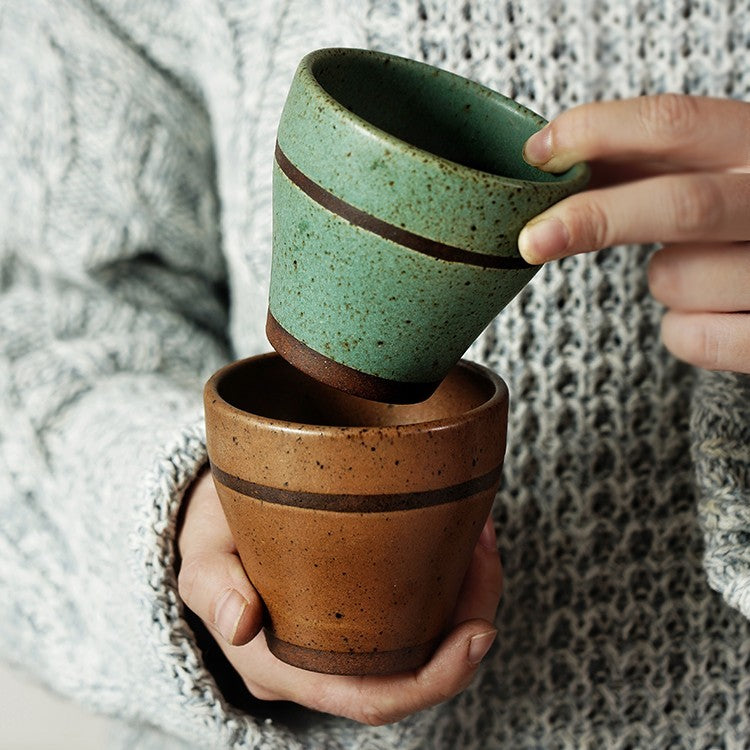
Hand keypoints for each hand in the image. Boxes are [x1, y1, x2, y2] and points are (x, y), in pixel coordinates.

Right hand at [177, 470, 501, 725]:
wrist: (214, 521)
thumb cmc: (210, 537)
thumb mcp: (201, 556)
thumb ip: (214, 588)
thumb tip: (240, 624)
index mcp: (287, 667)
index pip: (372, 699)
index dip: (436, 679)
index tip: (480, 630)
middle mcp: (324, 663)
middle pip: (415, 671)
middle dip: (468, 620)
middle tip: (486, 550)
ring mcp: (345, 637)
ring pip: (424, 639)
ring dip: (466, 593)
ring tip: (479, 531)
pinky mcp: (358, 606)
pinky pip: (415, 608)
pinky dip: (448, 578)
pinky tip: (458, 533)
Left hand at [518, 94, 749, 373]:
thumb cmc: (741, 221)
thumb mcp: (711, 172)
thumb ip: (641, 161)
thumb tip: (546, 158)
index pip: (676, 123)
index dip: (596, 132)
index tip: (538, 155)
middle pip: (682, 205)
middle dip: (595, 219)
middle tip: (532, 239)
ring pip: (674, 279)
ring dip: (663, 280)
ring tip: (701, 272)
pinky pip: (691, 337)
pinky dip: (683, 330)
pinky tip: (716, 312)